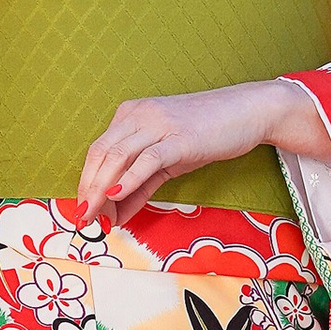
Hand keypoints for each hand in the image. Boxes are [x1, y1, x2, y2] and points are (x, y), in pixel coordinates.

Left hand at [74, 78, 318, 224]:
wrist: (248, 111)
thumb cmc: (208, 134)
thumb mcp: (169, 160)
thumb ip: (141, 185)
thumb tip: (117, 213)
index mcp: (131, 115)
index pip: (98, 150)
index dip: (86, 182)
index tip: (82, 210)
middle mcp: (139, 115)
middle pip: (101, 154)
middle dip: (87, 190)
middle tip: (82, 218)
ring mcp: (159, 124)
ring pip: (118, 156)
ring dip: (101, 190)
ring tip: (95, 216)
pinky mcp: (180, 138)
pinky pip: (147, 159)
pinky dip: (128, 179)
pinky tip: (116, 196)